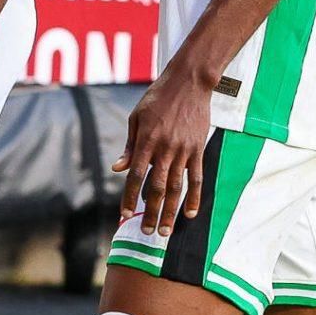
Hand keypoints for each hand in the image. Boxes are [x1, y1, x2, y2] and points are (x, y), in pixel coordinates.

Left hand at [114, 66, 215, 234]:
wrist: (189, 82)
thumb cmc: (158, 98)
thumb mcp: (136, 118)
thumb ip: (129, 146)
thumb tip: (118, 169)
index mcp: (146, 141)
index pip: (135, 176)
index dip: (130, 197)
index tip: (125, 214)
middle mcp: (164, 149)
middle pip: (156, 187)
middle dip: (151, 212)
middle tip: (147, 231)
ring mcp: (183, 150)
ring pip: (177, 187)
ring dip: (171, 211)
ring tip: (165, 230)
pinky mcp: (197, 149)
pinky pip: (197, 178)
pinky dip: (194, 197)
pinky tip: (191, 214)